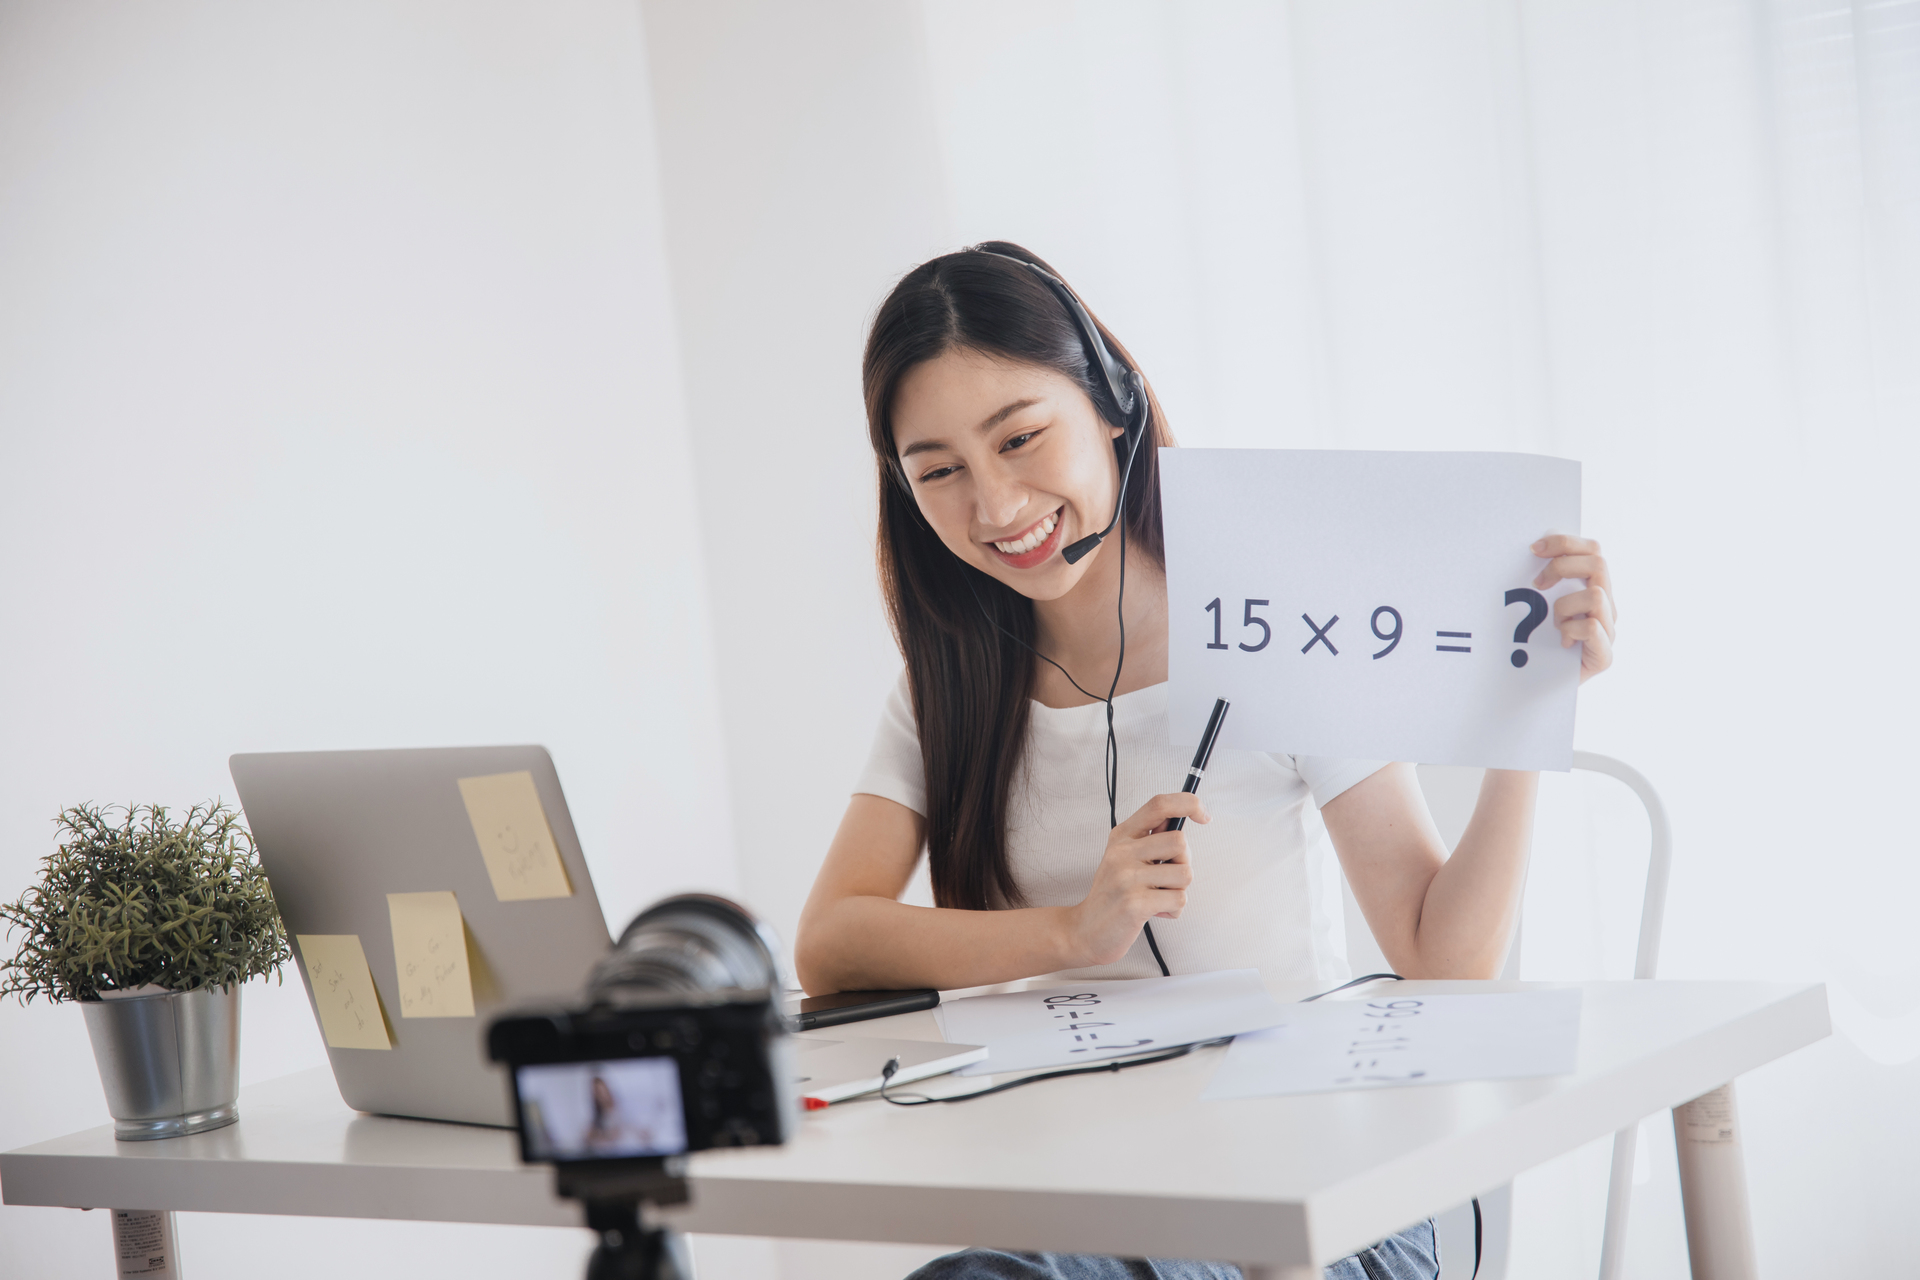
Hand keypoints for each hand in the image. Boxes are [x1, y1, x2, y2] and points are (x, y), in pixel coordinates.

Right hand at [1065, 793, 1207, 966]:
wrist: (1086, 930)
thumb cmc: (1113, 894)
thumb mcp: (1124, 857)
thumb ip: (1150, 839)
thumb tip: (1185, 817)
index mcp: (1122, 835)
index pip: (1160, 804)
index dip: (1189, 803)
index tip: (1204, 816)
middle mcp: (1122, 852)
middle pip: (1180, 841)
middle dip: (1183, 863)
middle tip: (1165, 878)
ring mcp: (1127, 877)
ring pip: (1185, 873)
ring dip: (1178, 890)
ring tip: (1157, 896)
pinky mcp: (1135, 903)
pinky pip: (1179, 899)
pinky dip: (1174, 909)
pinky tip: (1156, 911)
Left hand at [1532, 534, 1615, 682]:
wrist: (1537, 690)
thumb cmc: (1535, 644)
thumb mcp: (1537, 605)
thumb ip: (1543, 580)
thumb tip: (1531, 548)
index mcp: (1594, 589)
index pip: (1593, 550)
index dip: (1565, 543)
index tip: (1534, 549)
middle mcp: (1607, 607)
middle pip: (1598, 563)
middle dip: (1561, 567)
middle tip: (1537, 584)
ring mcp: (1609, 630)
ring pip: (1595, 595)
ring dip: (1564, 606)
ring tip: (1553, 624)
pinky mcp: (1605, 656)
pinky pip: (1593, 627)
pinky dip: (1571, 630)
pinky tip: (1560, 641)